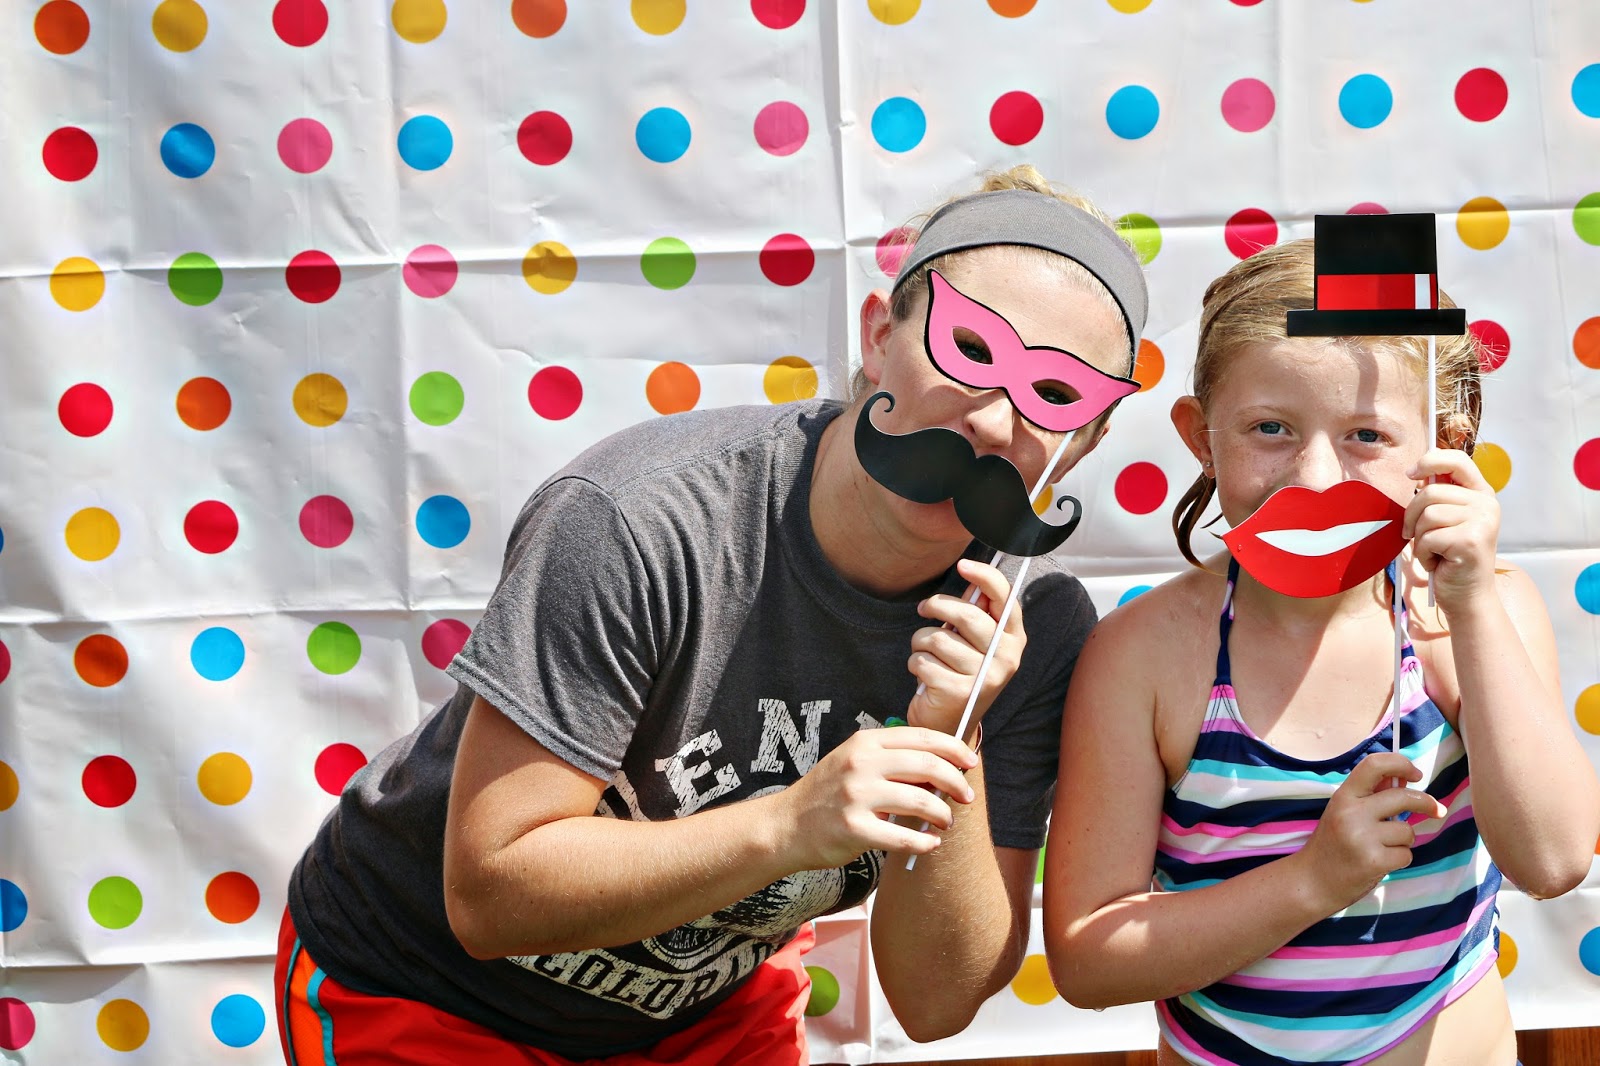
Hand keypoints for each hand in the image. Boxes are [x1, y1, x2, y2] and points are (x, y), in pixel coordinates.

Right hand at [775, 726, 977, 867]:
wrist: (786, 825)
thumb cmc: (827, 794)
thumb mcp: (853, 762)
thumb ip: (890, 760)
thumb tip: (941, 768)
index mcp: (864, 743)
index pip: (921, 737)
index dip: (953, 749)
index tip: (970, 762)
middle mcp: (861, 764)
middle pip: (927, 766)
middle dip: (956, 782)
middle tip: (966, 796)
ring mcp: (857, 796)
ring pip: (921, 801)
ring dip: (943, 815)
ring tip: (945, 822)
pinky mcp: (854, 829)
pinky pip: (904, 837)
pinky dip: (925, 843)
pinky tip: (929, 844)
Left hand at [904, 559, 1026, 736]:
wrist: (951, 724)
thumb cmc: (959, 671)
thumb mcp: (972, 641)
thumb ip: (974, 612)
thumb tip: (970, 576)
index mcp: (1014, 639)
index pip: (1006, 598)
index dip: (985, 576)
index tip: (963, 565)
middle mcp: (1006, 658)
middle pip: (967, 615)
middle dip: (937, 606)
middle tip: (924, 609)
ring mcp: (985, 677)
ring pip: (938, 638)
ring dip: (921, 642)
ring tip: (927, 654)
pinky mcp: (960, 692)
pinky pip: (923, 660)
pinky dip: (915, 664)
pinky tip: (924, 676)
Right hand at [1293, 753, 1448, 913]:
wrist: (1312, 881)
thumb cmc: (1332, 844)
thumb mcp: (1343, 812)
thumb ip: (1370, 795)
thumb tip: (1403, 778)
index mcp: (1344, 796)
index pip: (1374, 765)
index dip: (1400, 764)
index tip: (1416, 774)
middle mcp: (1352, 813)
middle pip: (1402, 797)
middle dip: (1426, 803)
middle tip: (1436, 810)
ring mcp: (1362, 837)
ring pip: (1407, 831)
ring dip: (1403, 841)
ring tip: (1381, 848)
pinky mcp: (1374, 861)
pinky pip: (1406, 854)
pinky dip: (1398, 859)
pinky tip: (1380, 863)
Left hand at [1403, 449, 1500, 612]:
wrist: (1468, 595)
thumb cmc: (1451, 557)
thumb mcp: (1447, 520)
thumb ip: (1440, 496)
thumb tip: (1416, 472)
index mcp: (1481, 494)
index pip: (1457, 460)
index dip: (1430, 460)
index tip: (1410, 474)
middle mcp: (1487, 504)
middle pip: (1430, 492)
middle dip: (1413, 516)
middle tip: (1418, 535)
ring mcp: (1482, 521)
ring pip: (1427, 515)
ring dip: (1420, 537)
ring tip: (1435, 550)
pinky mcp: (1470, 541)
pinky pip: (1427, 537)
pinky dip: (1424, 553)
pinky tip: (1438, 562)